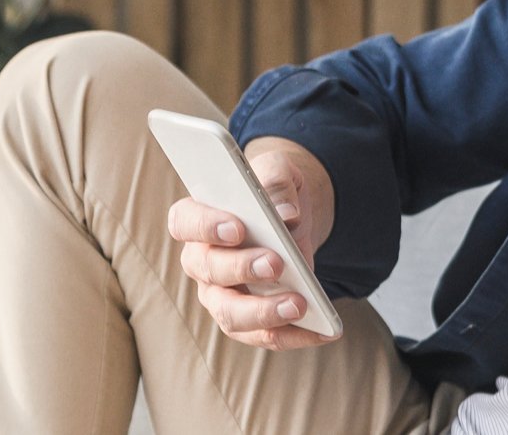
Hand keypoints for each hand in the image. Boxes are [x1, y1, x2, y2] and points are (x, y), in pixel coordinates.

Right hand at [165, 137, 337, 349]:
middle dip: (242, 268)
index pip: (185, 222)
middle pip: (208, 271)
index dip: (206, 227)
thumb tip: (286, 215)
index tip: (237, 229)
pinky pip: (264, 335)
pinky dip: (293, 335)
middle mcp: (201, 260)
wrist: (291, 218)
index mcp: (198, 217)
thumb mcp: (279, 171)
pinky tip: (322, 330)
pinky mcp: (246, 320)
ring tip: (299, 304)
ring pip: (230, 314)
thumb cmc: (273, 192)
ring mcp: (220, 295)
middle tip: (276, 263)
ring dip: (263, 313)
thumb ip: (276, 182)